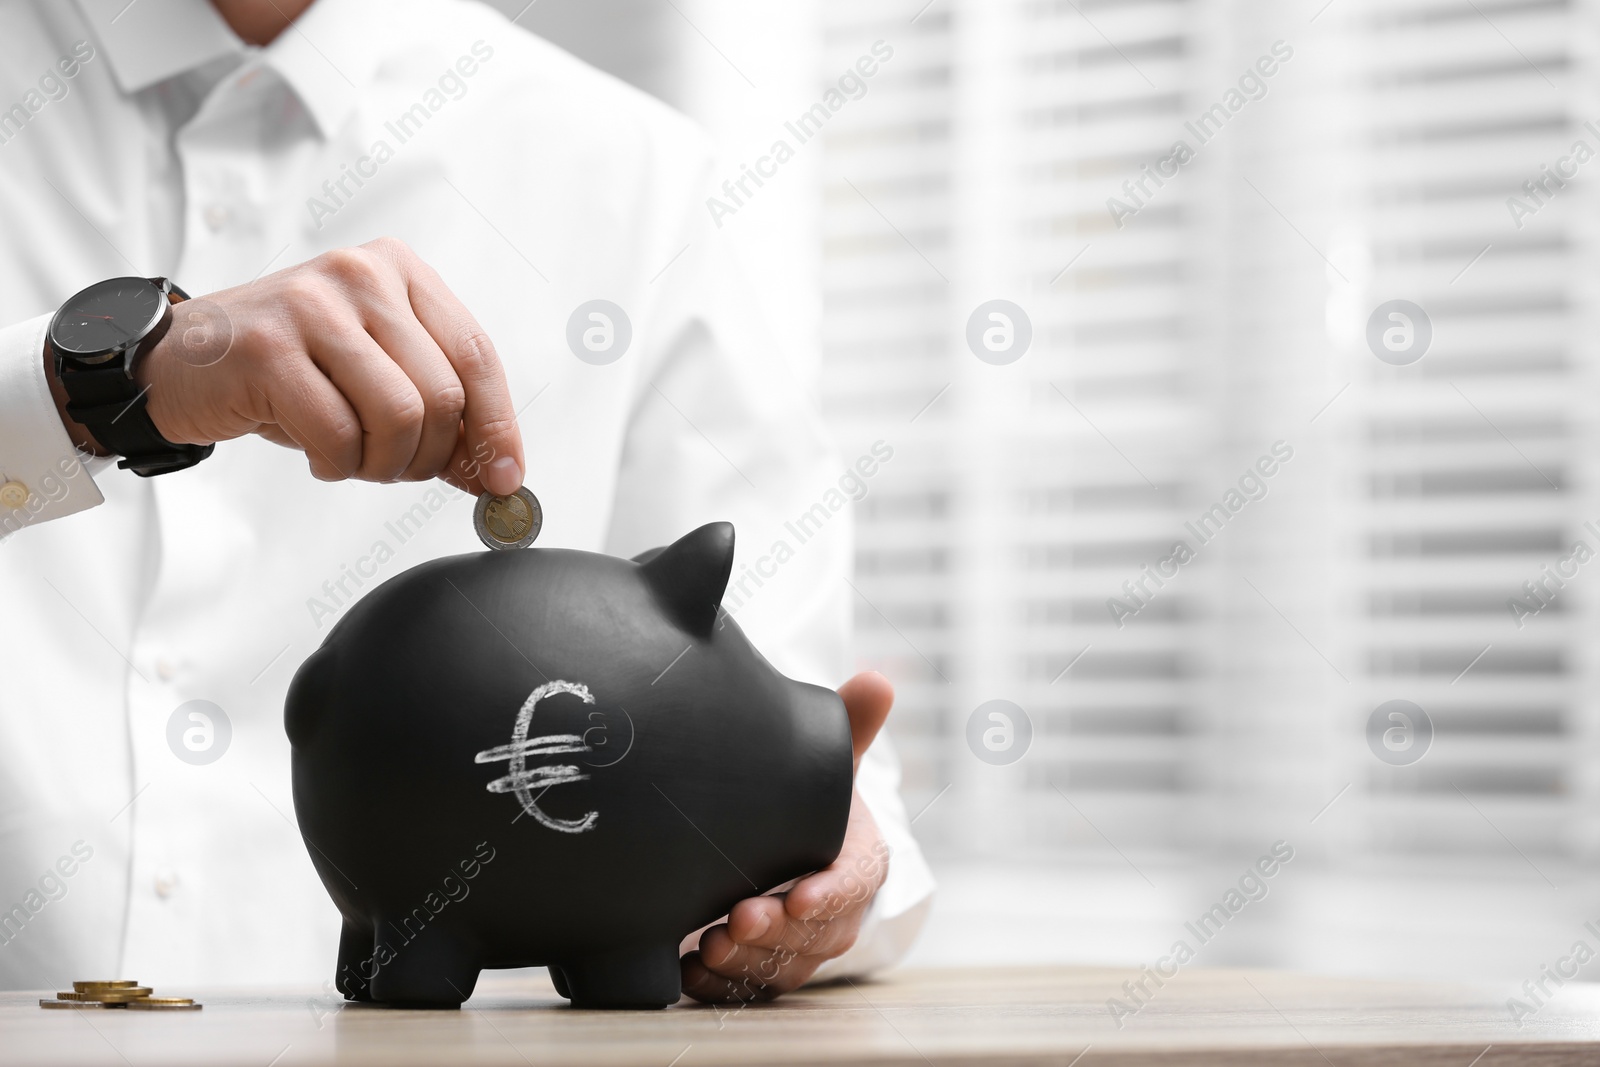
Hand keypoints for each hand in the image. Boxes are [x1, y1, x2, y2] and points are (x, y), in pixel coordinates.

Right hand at [58, 238, 524, 494]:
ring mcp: (313, 306)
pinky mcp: (269, 348)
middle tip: (396, 468)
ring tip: (354, 459)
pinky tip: (318, 455)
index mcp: (400, 270)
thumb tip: (495, 471)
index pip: (476, 355)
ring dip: (383, 464)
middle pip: (442, 395)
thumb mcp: (374, 373)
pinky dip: (337, 465)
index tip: (505, 478)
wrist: (183, 360)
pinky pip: (338, 435)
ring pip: (399, 417)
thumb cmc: (289, 367)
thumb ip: (439, 409)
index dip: (496, 426)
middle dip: (429, 456)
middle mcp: (362, 275)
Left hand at [680, 671, 894, 1002]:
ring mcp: (799, 945)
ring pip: (781, 967)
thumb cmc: (812, 798)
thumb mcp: (833, 760)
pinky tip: (689, 971)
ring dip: (746, 961)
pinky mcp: (764, 966)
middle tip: (737, 920)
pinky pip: (748, 986)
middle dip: (777, 932)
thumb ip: (853, 724)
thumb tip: (878, 680)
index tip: (800, 896)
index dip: (831, 895)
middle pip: (816, 935)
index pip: (855, 883)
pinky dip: (719, 984)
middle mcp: (836, 911)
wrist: (787, 834)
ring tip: (708, 946)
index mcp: (861, 861)